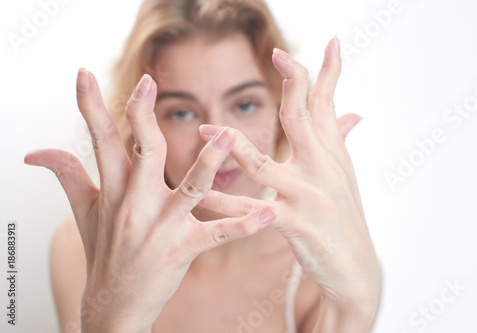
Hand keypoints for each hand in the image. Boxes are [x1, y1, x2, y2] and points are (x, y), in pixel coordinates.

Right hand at [24, 70, 276, 331]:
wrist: (113, 306)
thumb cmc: (104, 253)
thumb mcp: (83, 214)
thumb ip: (68, 176)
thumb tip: (37, 151)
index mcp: (114, 192)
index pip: (100, 142)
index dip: (92, 107)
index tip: (85, 73)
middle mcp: (135, 205)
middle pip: (142, 154)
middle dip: (143, 118)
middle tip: (148, 84)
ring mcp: (161, 228)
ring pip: (189, 188)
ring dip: (209, 161)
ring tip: (227, 135)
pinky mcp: (183, 250)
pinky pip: (218, 234)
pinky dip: (245, 225)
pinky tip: (269, 213)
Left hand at [198, 37, 380, 325]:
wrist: (356, 269)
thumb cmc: (344, 218)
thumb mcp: (343, 175)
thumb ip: (339, 140)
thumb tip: (354, 112)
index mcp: (331, 155)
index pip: (328, 105)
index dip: (328, 72)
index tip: (329, 41)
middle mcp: (323, 169)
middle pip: (302, 120)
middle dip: (292, 85)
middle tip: (279, 55)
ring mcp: (310, 197)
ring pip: (265, 165)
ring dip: (234, 146)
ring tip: (208, 129)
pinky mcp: (297, 225)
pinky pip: (254, 212)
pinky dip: (227, 205)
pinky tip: (204, 198)